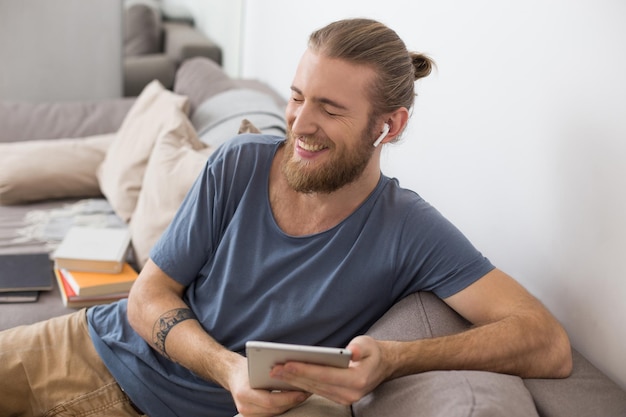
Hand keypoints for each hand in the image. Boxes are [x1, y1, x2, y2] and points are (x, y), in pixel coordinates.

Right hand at [226, 355, 310, 416]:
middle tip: (307, 392)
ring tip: (302, 395)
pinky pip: (271, 414)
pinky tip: (292, 399)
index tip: (302, 392)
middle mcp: (244, 407)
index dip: (288, 398)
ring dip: (290, 405)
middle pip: (274, 409)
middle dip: (292, 402)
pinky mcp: (252, 416)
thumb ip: (272, 373)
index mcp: (244, 393)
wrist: (232, 374)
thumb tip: (294, 373)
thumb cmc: (246, 367)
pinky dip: (283, 407)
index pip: (270, 401)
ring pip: (275, 414)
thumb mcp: (257, 366)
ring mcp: (247, 414)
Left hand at [269, 336, 391, 404]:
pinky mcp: (339, 399)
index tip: (287, 363)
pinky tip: (289, 378)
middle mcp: (351, 393)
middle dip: (293, 376)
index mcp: (358, 379)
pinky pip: (317, 391)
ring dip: (294, 381)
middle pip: (316, 384)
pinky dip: (302, 385)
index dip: (305, 369)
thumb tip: (351, 352)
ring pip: (314, 389)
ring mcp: (345, 399)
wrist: (383, 366)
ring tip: (277, 372)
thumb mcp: (368, 344)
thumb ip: (359, 348)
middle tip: (274, 368)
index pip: (326, 374)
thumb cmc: (373, 352)